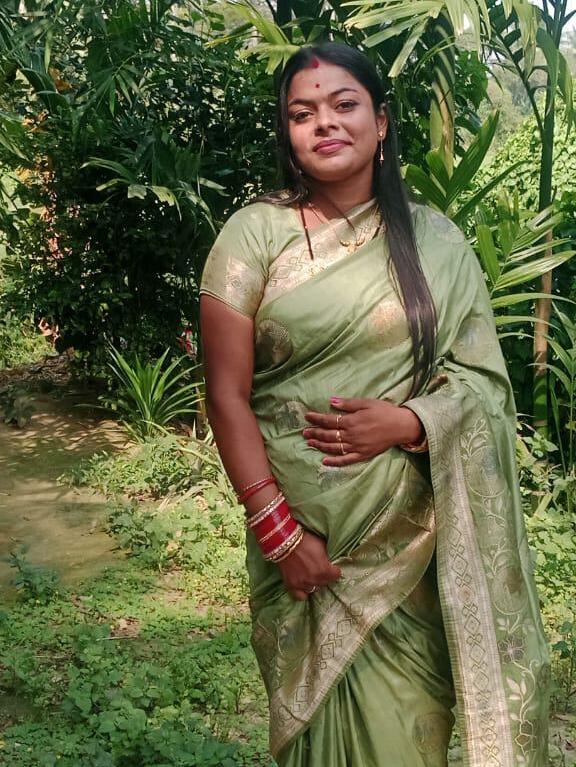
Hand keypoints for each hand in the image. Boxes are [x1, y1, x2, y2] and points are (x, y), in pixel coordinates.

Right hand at [277, 530, 341, 600]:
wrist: (284, 540)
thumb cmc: (305, 539)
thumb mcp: (322, 545)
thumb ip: (327, 557)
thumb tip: (331, 562)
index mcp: (325, 569)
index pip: (337, 575)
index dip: (334, 569)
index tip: (331, 566)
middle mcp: (315, 579)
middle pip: (326, 582)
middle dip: (325, 576)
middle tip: (320, 568)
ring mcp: (302, 584)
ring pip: (314, 588)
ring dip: (314, 582)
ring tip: (311, 574)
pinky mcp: (291, 585)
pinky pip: (300, 596)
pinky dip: (303, 592)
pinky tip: (304, 585)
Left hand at [303, 397, 423, 466]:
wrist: (401, 426)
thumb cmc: (384, 411)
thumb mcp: (366, 403)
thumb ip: (348, 404)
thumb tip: (331, 401)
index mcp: (351, 421)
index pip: (329, 420)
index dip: (316, 418)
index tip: (307, 416)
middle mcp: (351, 435)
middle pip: (328, 435)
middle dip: (314, 433)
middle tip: (304, 432)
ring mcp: (356, 447)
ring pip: (334, 448)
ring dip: (320, 446)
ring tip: (310, 443)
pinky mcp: (362, 455)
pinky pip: (346, 460)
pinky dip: (334, 462)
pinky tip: (325, 461)